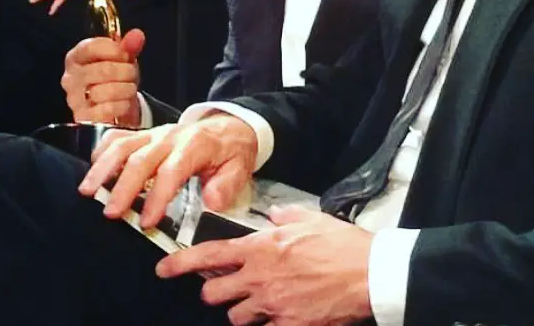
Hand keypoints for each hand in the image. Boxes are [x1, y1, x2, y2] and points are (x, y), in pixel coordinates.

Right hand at [62, 28, 144, 124]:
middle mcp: (71, 78)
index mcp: (76, 58)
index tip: (125, 54)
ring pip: (105, 91)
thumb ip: (129, 45)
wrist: (115, 107)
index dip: (113, 49)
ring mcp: (74, 100)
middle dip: (125, 71)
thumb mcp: (123, 58)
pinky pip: (106, 110)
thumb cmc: (116, 78)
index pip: (90, 47)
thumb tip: (136, 35)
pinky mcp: (83, 118)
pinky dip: (121, 106)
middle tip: (132, 74)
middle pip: (103, 70)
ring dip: (125, 89)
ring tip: (129, 88)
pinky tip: (124, 103)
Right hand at [78, 115, 257, 227]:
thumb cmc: (230, 152)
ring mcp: (154, 134)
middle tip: (110, 214)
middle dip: (124, 187)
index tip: (147, 222)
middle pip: (141, 158)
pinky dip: (102, 151)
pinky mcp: (144, 135)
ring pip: (124, 145)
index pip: (172, 170)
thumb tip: (212, 202)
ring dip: (103, 168)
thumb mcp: (240, 168)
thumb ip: (227, 185)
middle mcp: (170, 137)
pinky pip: (118, 137)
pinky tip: (91, 169)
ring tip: (87, 192)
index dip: (158, 196)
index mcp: (195, 145)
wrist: (229, 126)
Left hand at [158, 206, 373, 325]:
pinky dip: (268, 322)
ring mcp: (272, 306)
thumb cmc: (341, 244)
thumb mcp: (310, 218)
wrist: (369, 274)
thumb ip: (285, 217)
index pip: (209, 255)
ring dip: (241, 309)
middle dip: (214, 290)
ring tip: (259, 299)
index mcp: (261, 248)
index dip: (180, 264)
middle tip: (227, 285)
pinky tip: (283, 312)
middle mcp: (260, 278)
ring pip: (235, 316)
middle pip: (213, 293)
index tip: (163, 268)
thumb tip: (274, 217)